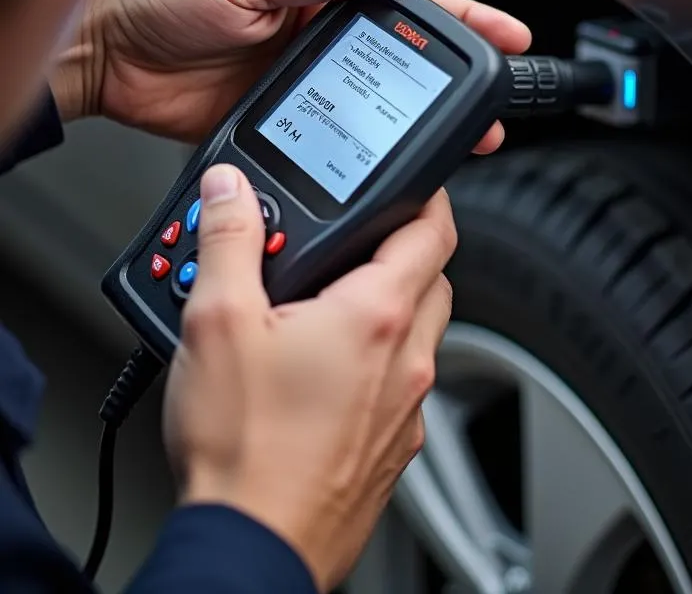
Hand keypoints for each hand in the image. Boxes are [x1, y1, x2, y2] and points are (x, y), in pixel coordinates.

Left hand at [52, 0, 530, 146]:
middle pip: (406, 61)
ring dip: (421, 119)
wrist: (108, 53)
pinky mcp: (283, 122)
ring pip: (380, 103)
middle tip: (497, 102)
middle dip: (457, 79)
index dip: (464, 17)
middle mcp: (319, 37)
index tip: (508, 33)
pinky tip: (390, 160)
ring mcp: (305, 83)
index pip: (409, 4)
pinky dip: (369, 147)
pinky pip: (339, 134)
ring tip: (463, 139)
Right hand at [163, 163, 455, 590]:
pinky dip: (380, 360)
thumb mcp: (216, 324)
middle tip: (352, 244)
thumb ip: (228, 243)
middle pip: (432, 277)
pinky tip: (329, 371)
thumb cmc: (243, 451)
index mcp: (377, 315)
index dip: (426, 196)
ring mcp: (406, 407)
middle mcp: (407, 359)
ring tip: (328, 305)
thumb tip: (230, 193)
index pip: (434, 230)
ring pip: (421, 331)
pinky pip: (404, 382)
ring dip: (389, 306)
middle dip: (401, 250)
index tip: (411, 184)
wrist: (252, 548)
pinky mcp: (394, 446)